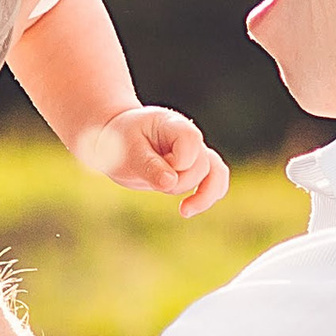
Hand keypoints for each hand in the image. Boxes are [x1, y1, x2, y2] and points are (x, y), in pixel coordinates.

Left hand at [73, 103, 230, 219]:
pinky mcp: (194, 168)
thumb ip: (148, 166)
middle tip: (153, 180)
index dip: (179, 161)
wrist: (118, 142)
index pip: (191, 140)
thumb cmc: (121, 142)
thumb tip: (170, 184)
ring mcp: (195, 153)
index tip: (160, 168)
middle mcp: (189, 137)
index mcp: (172, 124)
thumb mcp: (127, 151)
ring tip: (184, 211)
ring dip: (203, 196)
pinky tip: (189, 209)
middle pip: (201, 164)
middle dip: (180, 181)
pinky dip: (209, 196)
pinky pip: (215, 181)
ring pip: (216, 173)